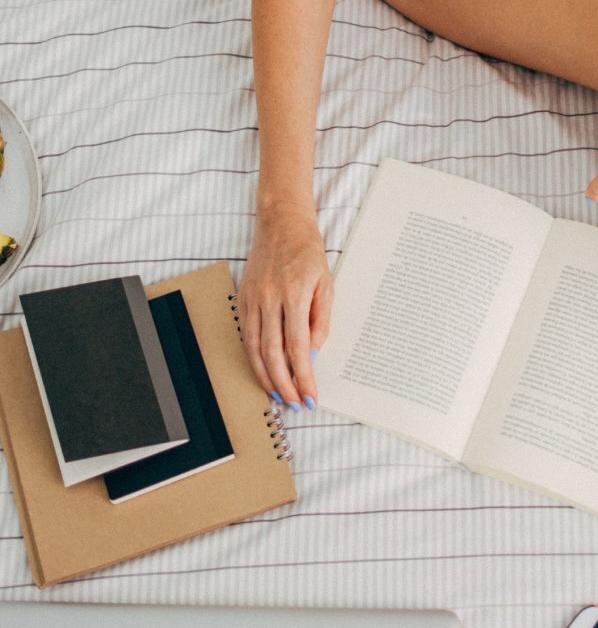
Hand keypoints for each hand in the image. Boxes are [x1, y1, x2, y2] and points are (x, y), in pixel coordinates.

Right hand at [240, 202, 333, 410]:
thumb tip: (311, 354)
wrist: (281, 224)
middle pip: (272, 354)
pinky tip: (263, 370)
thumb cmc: (308, 252)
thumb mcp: (325, 284)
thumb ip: (320, 320)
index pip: (298, 347)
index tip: (309, 395)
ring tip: (277, 395)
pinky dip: (253, 358)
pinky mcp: (243, 298)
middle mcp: (269, 299)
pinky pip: (247, 335)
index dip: (303, 376)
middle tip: (293, 403)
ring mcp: (252, 299)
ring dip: (265, 377)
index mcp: (294, 295)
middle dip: (283, 384)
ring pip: (255, 349)